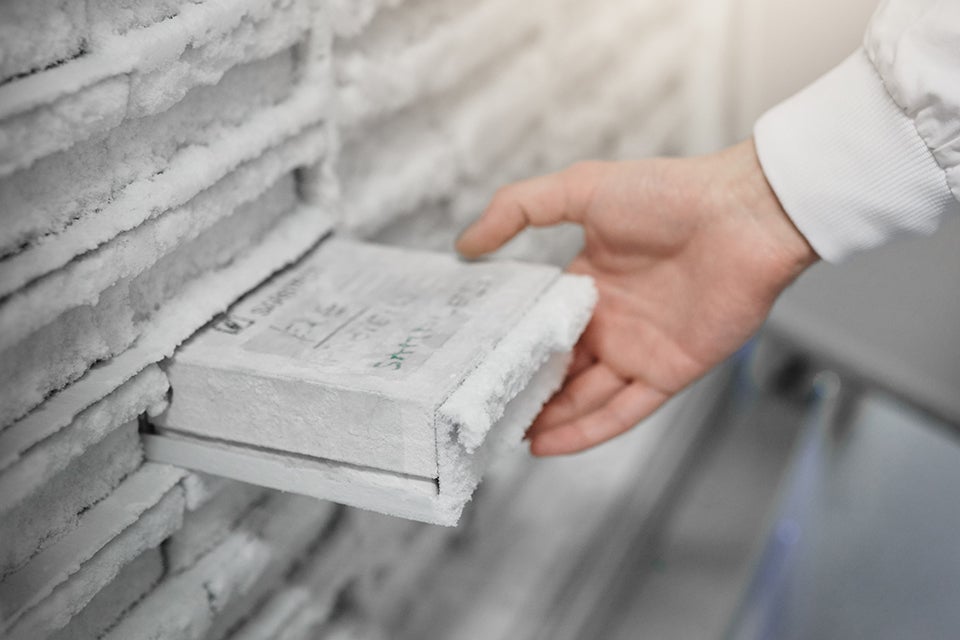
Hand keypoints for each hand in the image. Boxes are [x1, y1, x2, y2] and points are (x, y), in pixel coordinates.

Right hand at [456, 139, 817, 455]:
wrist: (744, 215)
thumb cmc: (669, 195)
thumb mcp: (580, 189)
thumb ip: (518, 209)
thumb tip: (465, 244)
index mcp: (590, 282)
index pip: (542, 325)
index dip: (511, 346)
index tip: (475, 365)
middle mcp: (612, 320)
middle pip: (561, 368)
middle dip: (526, 392)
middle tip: (484, 412)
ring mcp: (640, 350)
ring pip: (585, 398)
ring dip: (549, 420)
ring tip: (506, 438)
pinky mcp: (669, 373)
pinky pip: (622, 412)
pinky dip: (586, 432)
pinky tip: (549, 446)